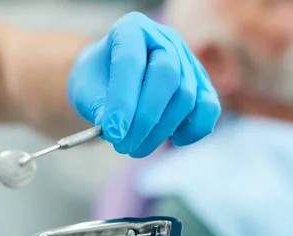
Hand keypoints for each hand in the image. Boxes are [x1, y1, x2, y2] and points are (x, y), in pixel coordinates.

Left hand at [68, 12, 220, 157]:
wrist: (111, 80)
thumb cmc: (96, 82)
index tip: (112, 133)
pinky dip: (193, 130)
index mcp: (130, 29)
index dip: (122, 100)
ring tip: (133, 148)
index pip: (130, 61)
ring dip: (160, 131)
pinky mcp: (201, 84)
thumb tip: (115, 130)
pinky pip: (208, 108)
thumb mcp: (85, 90)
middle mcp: (164, 39)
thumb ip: (98, 106)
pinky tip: (172, 141)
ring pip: (186, 97)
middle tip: (123, 146)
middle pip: (166, 76)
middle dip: (144, 119)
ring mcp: (187, 60)